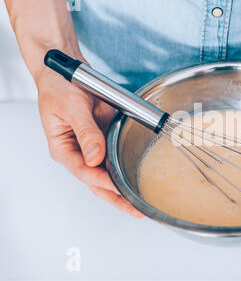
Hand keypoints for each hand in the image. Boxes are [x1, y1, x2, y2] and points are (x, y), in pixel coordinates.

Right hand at [36, 58, 143, 217]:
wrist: (66, 70)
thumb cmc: (59, 87)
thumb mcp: (71, 107)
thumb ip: (85, 132)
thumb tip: (95, 157)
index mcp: (63, 148)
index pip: (83, 170)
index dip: (101, 180)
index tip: (118, 188)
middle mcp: (78, 152)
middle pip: (97, 182)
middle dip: (116, 198)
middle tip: (136, 210)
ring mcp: (92, 147)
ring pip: (108, 174)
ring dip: (123, 188)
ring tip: (140, 202)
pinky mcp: (104, 138)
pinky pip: (116, 157)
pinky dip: (126, 168)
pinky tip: (138, 178)